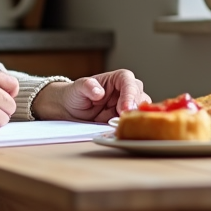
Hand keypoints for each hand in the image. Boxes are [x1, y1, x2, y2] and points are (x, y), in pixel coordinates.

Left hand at [33, 70, 148, 123]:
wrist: (70, 110)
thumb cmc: (75, 94)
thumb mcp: (77, 88)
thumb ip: (87, 86)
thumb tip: (98, 91)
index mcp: (118, 78)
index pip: (128, 82)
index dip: (130, 95)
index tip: (125, 108)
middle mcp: (126, 91)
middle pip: (139, 97)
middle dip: (134, 109)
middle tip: (124, 119)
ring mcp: (128, 105)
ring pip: (140, 110)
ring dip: (134, 119)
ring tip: (122, 125)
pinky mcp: (125, 119)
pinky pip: (134, 122)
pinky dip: (130, 127)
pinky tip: (121, 131)